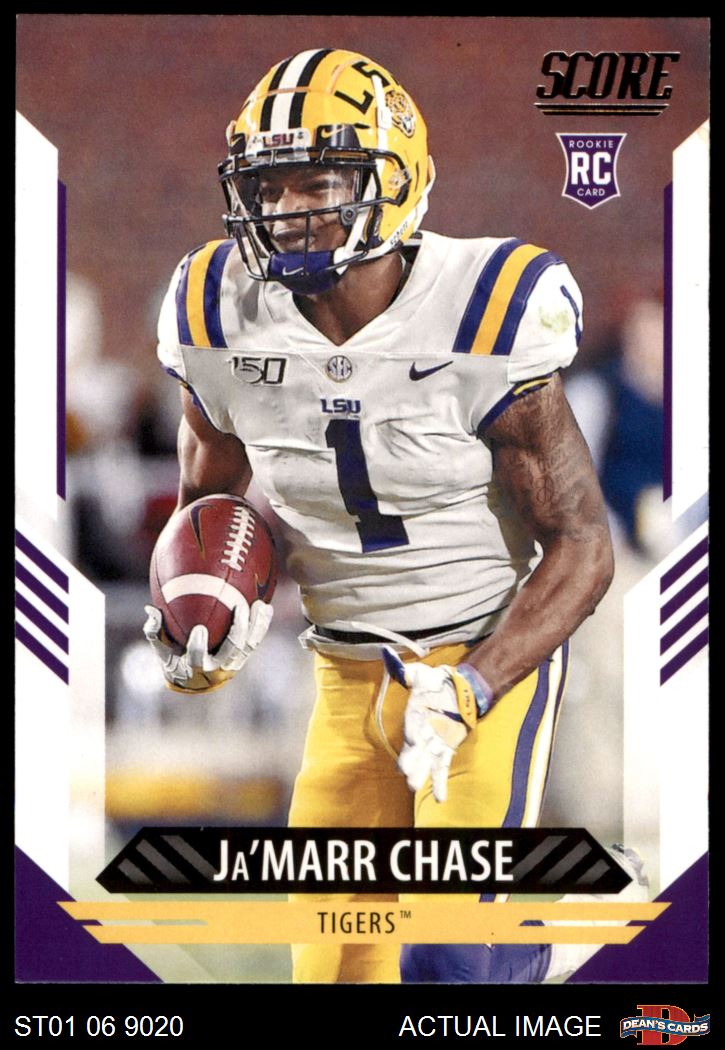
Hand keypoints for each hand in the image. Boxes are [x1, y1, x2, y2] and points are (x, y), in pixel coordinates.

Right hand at [143, 599, 273, 693]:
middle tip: (240, 607)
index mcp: (194, 669)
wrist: (195, 682)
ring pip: (248, 645)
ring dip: (256, 625)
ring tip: (261, 605)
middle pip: (231, 650)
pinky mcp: (242, 659)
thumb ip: (154, 631)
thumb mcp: (161, 650)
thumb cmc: (174, 660)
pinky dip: (261, 625)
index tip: (199, 628)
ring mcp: (233, 665)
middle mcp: (217, 670)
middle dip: (237, 629)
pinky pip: (254, 642)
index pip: (196, 659)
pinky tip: (266, 607)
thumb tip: (150, 609)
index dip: (198, 646)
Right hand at [382, 646, 481, 801]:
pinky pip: (442, 768)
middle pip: (413, 750)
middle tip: (405, 774)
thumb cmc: (436, 683)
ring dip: (420, 774)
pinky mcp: (446, 750)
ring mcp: (433, 744)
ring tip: (414, 786)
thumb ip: (409, 671)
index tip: (413, 740)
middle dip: (410, 761)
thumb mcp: (423, 674)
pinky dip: (439, 784)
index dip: (412, 733)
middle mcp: (421, 733)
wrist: (456, 692)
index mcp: (414, 715)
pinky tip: (439, 798)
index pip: (411, 726)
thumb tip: (389, 656)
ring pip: (425, 762)